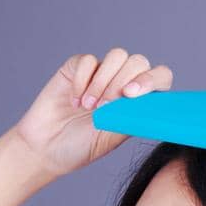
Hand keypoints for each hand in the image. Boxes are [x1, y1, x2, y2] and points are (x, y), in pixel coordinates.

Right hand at [9, 48, 173, 178]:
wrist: (45, 149)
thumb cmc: (80, 148)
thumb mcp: (111, 137)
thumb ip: (131, 115)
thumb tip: (150, 101)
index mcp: (137, 102)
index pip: (159, 79)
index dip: (151, 80)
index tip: (131, 95)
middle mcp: (122, 84)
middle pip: (139, 62)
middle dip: (122, 81)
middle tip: (103, 107)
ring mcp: (101, 73)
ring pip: (117, 55)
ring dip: (103, 81)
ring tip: (88, 107)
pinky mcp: (78, 67)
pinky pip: (88, 60)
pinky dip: (82, 80)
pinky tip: (73, 100)